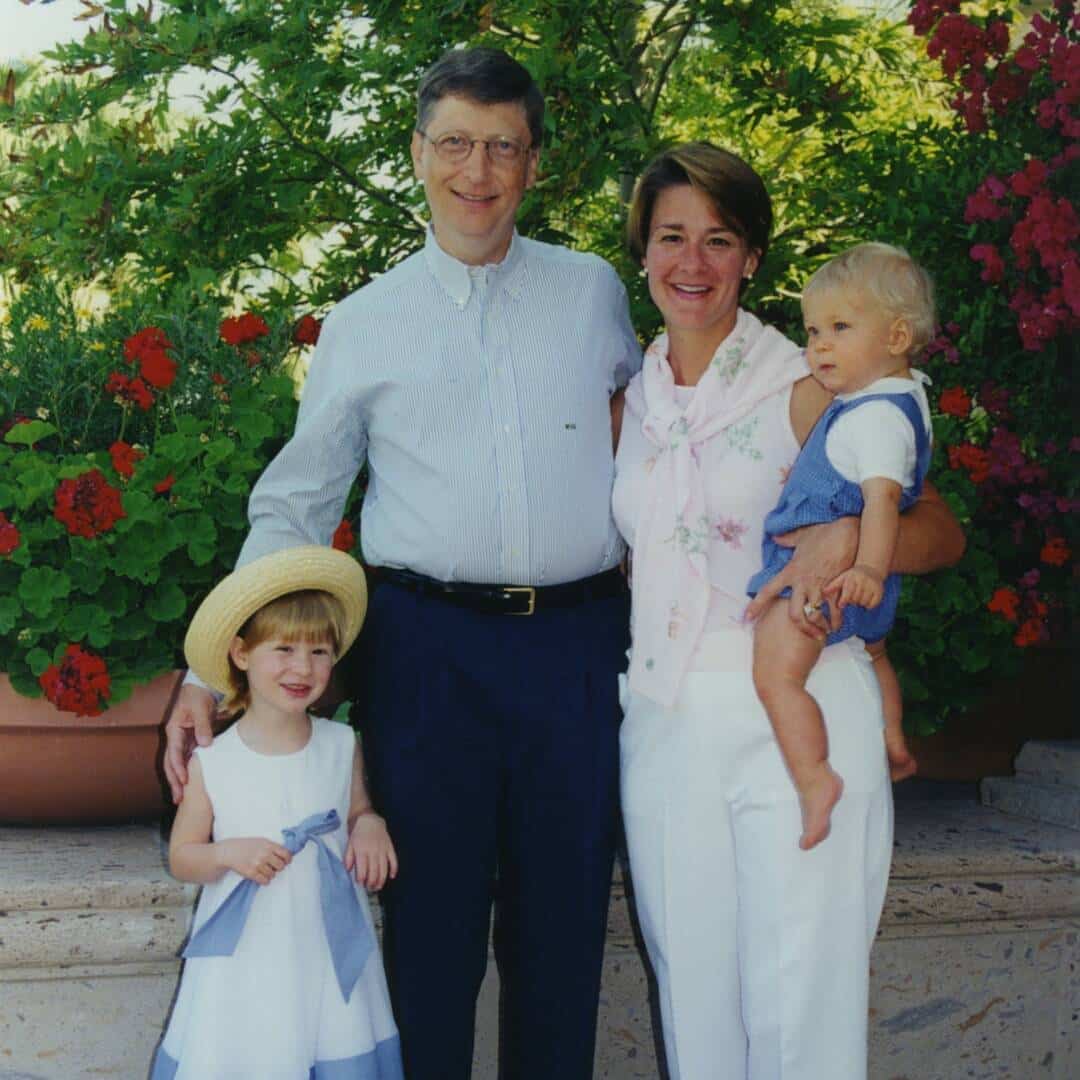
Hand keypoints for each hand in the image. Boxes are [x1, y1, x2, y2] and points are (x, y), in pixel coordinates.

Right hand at [164, 684, 216, 803]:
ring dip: (178, 780)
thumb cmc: (199, 695)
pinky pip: (186, 759)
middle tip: (178, 799)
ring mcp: (181, 740)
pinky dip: (187, 772)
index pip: (173, 753)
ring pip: (177, 764)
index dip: (178, 768)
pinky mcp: (190, 741)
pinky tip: (190, 784)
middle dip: (174, 781)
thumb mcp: (201, 707)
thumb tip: (205, 745)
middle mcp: (174, 738)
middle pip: (171, 763)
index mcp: (173, 730)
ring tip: (181, 798)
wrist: (201, 687)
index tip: (184, 781)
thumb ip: (203, 725)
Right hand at [219, 837, 292, 885]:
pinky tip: (262, 876)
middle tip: (274, 867)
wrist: (230, 851)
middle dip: (278, 868)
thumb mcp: (262, 841)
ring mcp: (258, 864)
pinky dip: (265, 880)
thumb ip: (273, 847)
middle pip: (281, 866)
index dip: (288, 859)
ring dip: (270, 874)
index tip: (286, 862)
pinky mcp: (251, 873)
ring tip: (264, 870)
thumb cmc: (247, 845)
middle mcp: (264, 854)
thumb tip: (286, 855)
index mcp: (269, 845)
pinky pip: (265, 881)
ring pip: (273, 875)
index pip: (286, 854)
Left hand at [344, 811, 397, 890]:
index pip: (362, 871)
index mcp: (361, 851)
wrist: (369, 819)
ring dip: (382, 880)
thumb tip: (348, 870)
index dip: (362, 880)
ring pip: (384, 869)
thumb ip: (348, 858)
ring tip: (378, 886)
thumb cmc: (358, 833)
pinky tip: (392, 876)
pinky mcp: (390, 847)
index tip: (361, 883)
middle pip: (374, 872)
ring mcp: (382, 849)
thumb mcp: (349, 844)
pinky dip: (394, 870)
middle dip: (372, 883)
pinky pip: (394, 860)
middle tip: (369, 888)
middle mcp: (373, 851)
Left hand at [744, 517, 858, 638]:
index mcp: (790, 572)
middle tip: (807, 635)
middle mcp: (802, 583)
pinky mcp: (835, 588)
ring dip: (819, 627)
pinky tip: (837, 624)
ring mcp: (818, 587)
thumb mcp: (801, 536)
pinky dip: (836, 619)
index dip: (756, 605)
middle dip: (800, 627)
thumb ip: (786, 539)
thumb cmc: (822, 534)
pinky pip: (835, 610)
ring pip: (814, 615)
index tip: (747, 618)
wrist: (845, 534)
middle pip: (794, 613)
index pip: (768, 591)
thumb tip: (776, 536)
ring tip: (824, 633)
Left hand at [825, 564, 884, 610]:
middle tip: (852, 596)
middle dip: (852, 601)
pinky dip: (868, 605)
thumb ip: (833, 585)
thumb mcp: (842, 577)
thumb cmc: (853, 576)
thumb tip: (823, 592)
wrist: (871, 569)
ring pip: (863, 602)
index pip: (848, 591)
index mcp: (852, 577)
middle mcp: (863, 581)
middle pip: (855, 599)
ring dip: (860, 603)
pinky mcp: (880, 591)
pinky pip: (872, 604)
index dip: (844, 599)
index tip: (841, 605)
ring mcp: (872, 586)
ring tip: (860, 596)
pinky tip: (867, 598)